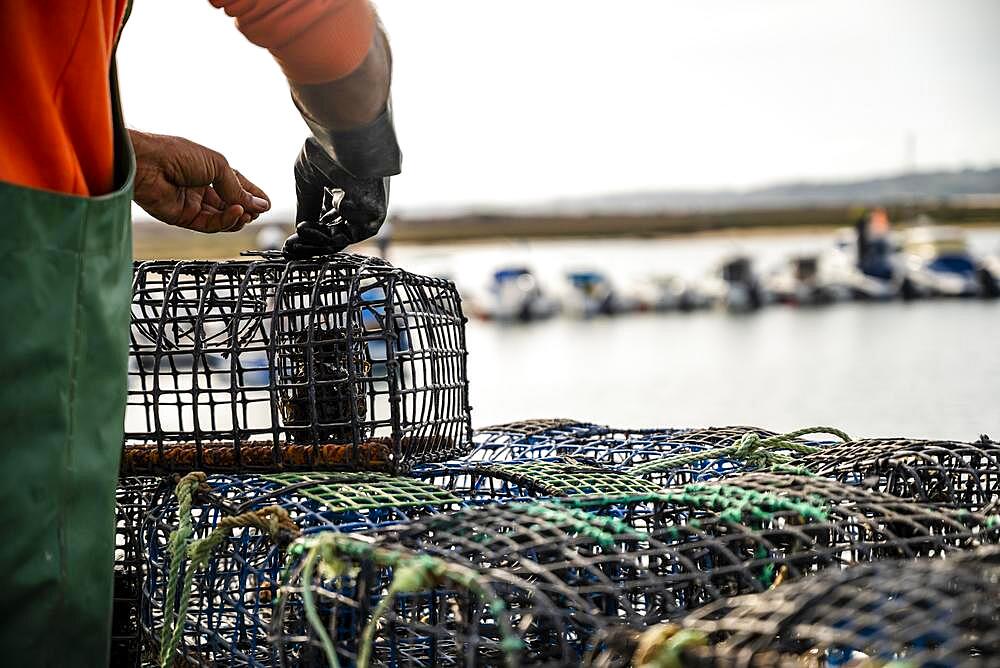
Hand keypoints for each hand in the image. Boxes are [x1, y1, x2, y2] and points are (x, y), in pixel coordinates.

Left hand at [130, 130, 269, 232]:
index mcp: (209, 170)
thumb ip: (238, 189)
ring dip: (238, 216)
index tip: (267, 204)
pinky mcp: (184, 218)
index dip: (253, 195)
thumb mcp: (218, 166)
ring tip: (248, 213)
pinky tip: (236, 212)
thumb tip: (259, 206)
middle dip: (247, 208)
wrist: (146, 163)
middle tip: (258, 210)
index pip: (236, 185)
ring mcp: (193, 203)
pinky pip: (210, 224)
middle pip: (230, 204)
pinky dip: (225, 220)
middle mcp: (202, 188)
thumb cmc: (176, 154)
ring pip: (222, 217)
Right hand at [283, 137, 387, 257]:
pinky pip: (350, 235)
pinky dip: (325, 236)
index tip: (290, 243)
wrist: (342, 139)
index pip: (329, 221)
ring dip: (316, 242)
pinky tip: (308, 226)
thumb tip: (299, 231)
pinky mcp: (375, 214)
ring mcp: (369, 210)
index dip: (309, 233)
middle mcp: (359, 204)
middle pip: (335, 234)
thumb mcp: (308, 182)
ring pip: (342, 238)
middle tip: (289, 249)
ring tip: (297, 236)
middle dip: (310, 243)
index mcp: (347, 192)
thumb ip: (306, 207)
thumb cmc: (326, 152)